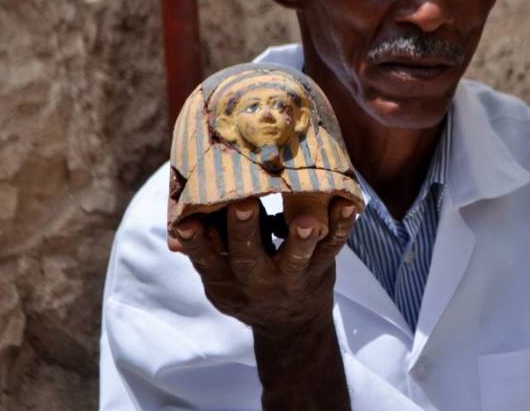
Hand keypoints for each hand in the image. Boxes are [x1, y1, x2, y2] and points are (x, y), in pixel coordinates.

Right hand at [168, 197, 356, 409]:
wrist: (289, 325)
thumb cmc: (247, 284)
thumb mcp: (220, 276)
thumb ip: (206, 247)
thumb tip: (181, 219)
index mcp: (225, 278)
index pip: (205, 259)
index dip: (195, 242)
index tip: (187, 222)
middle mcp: (256, 280)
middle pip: (248, 256)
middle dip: (244, 230)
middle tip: (243, 203)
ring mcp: (291, 276)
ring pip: (296, 258)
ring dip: (300, 240)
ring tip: (307, 221)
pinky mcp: (320, 269)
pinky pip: (333, 247)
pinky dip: (342, 226)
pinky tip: (348, 205)